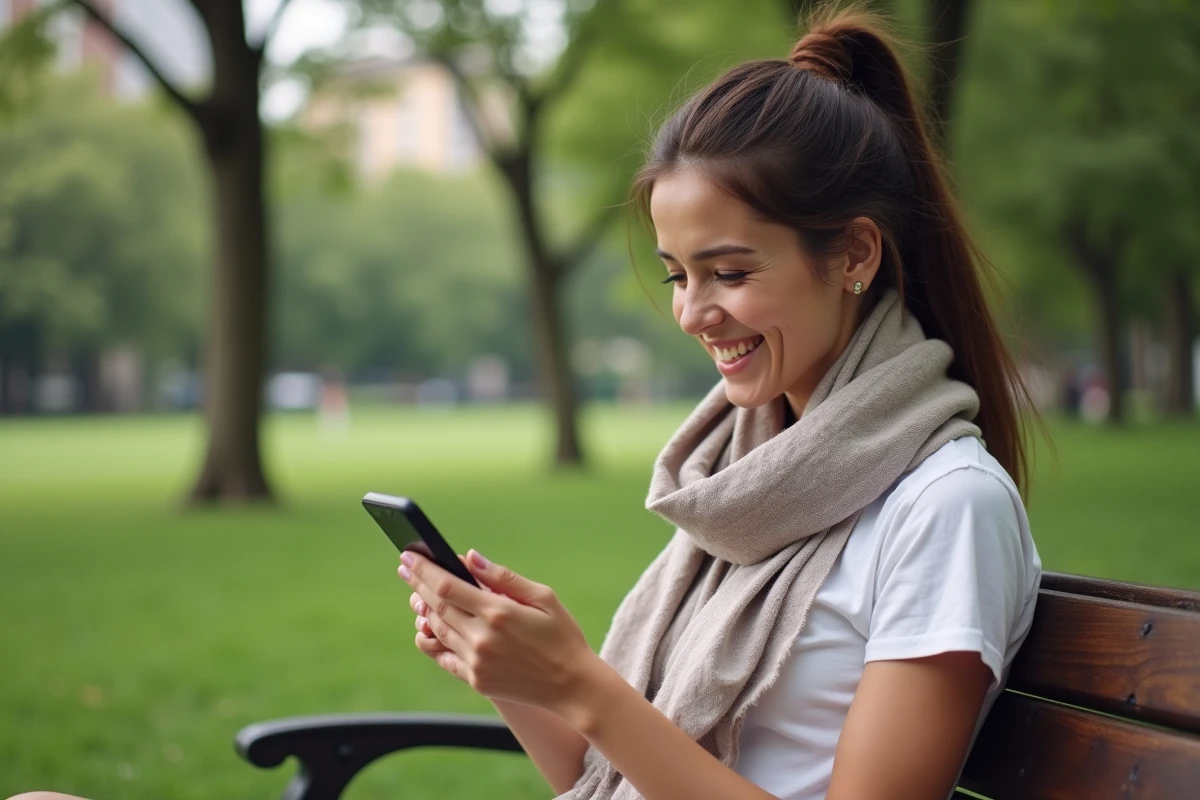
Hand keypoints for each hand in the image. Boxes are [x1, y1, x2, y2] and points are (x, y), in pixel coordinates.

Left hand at [400, 549, 599, 715]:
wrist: (572, 686)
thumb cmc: (561, 635)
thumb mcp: (543, 597)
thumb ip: (504, 577)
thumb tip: (470, 558)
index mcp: (499, 613)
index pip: (447, 586)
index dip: (424, 570)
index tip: (409, 556)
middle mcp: (482, 639)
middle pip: (436, 606)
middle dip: (417, 584)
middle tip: (405, 567)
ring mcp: (477, 663)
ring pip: (437, 630)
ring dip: (424, 611)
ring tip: (417, 594)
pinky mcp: (476, 681)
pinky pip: (445, 657)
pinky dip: (434, 640)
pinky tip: (430, 627)